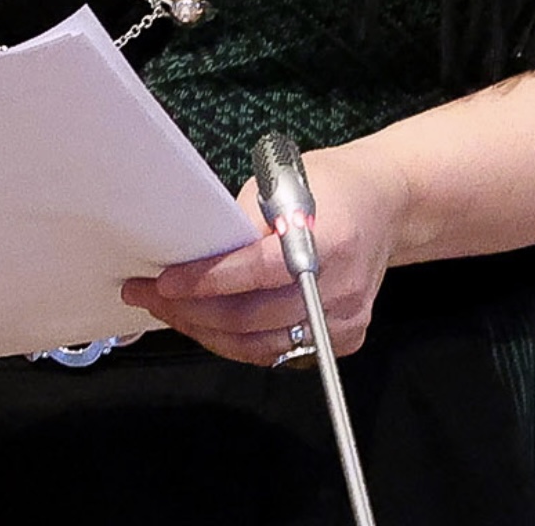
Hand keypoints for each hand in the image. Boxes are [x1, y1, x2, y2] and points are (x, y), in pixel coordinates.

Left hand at [120, 140, 410, 365]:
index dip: (206, 281)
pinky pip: (280, 351)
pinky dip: (240, 342)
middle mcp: (342, 287)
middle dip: (190, 311)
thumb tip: (193, 257)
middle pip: (252, 318)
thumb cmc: (330, 186)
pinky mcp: (345, 338)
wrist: (385, 204)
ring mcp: (346, 319)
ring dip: (207, 332)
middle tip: (149, 296)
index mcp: (330, 239)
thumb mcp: (282, 183)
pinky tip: (210, 324)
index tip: (164, 282)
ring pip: (260, 345)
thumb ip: (243, 224)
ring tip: (172, 311)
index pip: (257, 272)